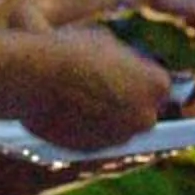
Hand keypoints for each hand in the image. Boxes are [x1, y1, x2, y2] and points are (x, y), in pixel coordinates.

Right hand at [18, 26, 171, 152]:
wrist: (36, 74)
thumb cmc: (71, 50)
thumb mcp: (108, 43)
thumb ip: (125, 61)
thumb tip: (128, 68)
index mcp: (157, 85)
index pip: (158, 87)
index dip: (138, 79)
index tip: (122, 76)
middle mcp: (145, 117)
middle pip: (142, 112)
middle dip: (126, 103)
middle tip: (101, 88)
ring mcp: (120, 137)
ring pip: (118, 128)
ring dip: (105, 117)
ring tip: (80, 97)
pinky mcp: (95, 150)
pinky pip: (96, 140)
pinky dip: (87, 129)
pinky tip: (69, 111)